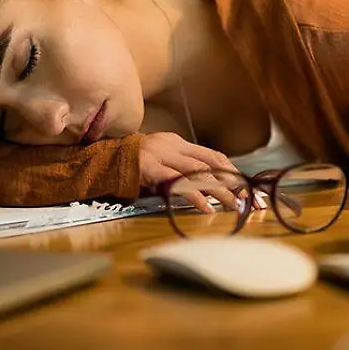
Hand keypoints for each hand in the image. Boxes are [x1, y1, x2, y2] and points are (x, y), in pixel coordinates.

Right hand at [138, 133, 260, 213]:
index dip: (232, 171)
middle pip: (211, 163)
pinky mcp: (150, 169)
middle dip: (233, 182)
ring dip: (220, 190)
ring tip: (234, 205)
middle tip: (248, 200)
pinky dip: (196, 196)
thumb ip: (180, 168)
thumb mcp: (159, 161)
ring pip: (199, 172)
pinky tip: (207, 208)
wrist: (100, 161)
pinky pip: (178, 183)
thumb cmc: (131, 166)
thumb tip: (208, 185)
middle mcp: (171, 145)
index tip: (247, 188)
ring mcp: (160, 156)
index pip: (212, 155)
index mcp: (176, 142)